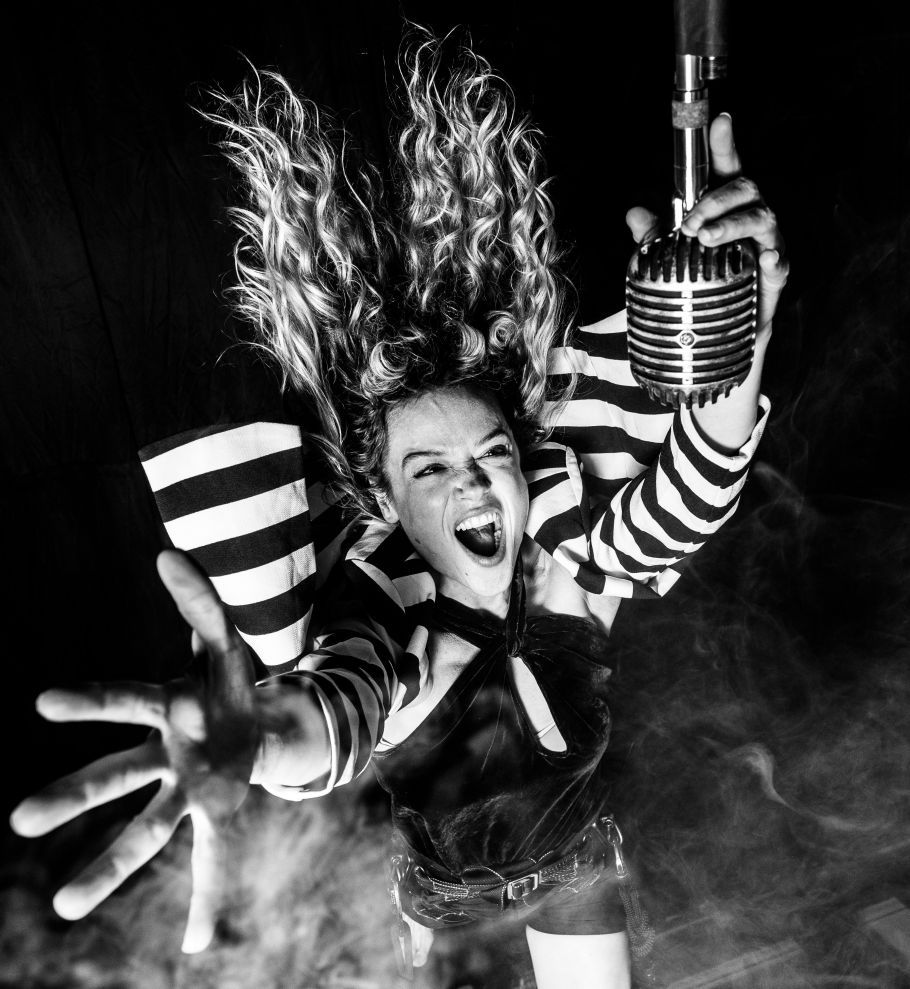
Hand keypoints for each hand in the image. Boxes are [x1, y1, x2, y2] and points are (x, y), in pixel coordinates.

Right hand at [9, 550, 258, 953]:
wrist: (251, 719)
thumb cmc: (225, 678)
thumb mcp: (222, 636)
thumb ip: (198, 599)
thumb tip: (168, 553)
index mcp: (166, 706)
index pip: (125, 702)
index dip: (92, 702)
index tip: (43, 703)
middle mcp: (163, 755)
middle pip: (115, 776)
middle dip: (71, 794)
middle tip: (17, 821)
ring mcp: (187, 789)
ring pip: (146, 831)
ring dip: (108, 868)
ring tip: (62, 909)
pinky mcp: (216, 812)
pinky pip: (210, 859)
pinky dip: (205, 900)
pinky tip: (194, 944)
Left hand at [626, 113, 788, 338]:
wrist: (722, 323)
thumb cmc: (701, 276)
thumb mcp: (670, 253)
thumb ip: (653, 233)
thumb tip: (634, 213)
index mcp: (726, 204)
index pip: (727, 167)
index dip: (724, 144)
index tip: (721, 121)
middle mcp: (750, 214)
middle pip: (744, 188)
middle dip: (715, 201)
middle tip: (689, 224)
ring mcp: (766, 240)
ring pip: (760, 218)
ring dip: (732, 224)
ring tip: (706, 237)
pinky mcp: (775, 272)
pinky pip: (779, 261)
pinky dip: (773, 259)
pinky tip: (763, 260)